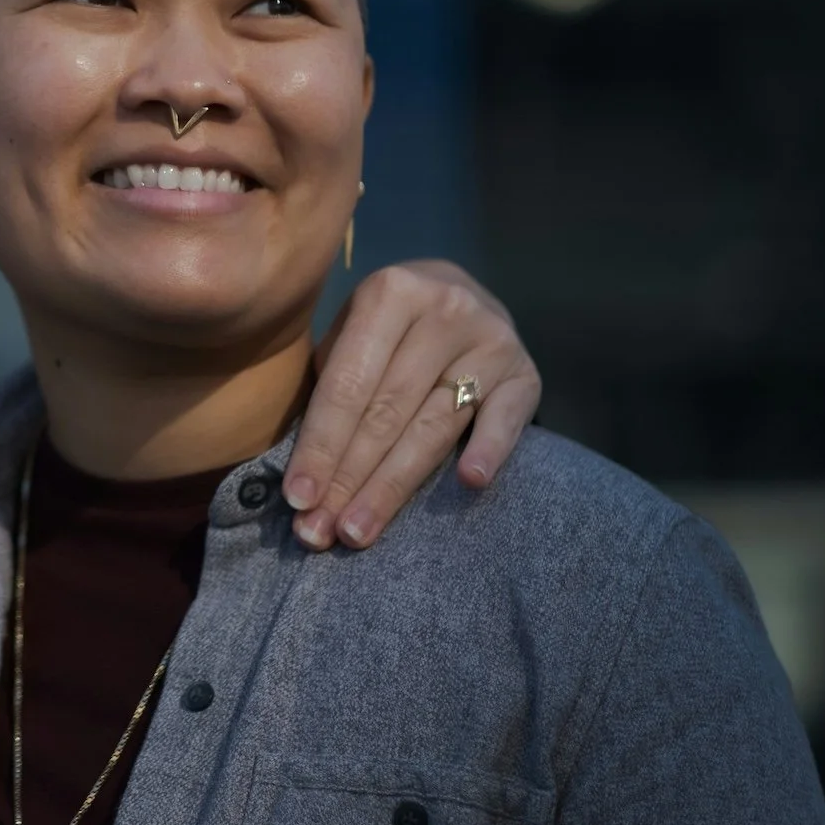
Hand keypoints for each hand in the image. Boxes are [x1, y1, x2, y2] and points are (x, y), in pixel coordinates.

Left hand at [284, 259, 539, 550]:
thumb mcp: (350, 333)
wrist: (460, 292)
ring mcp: (491, 340)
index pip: (347, 384)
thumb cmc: (386, 329)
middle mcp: (444, 309)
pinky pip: (506, 418)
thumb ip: (329, 386)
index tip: (298, 498)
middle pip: (387, 412)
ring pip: (434, 426)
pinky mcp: (526, 373)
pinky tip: (470, 481)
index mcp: (389, 293)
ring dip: (393, 486)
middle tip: (320, 532)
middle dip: (349, 478)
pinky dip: (489, 449)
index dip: (320, 445)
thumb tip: (302, 474)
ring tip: (360, 529)